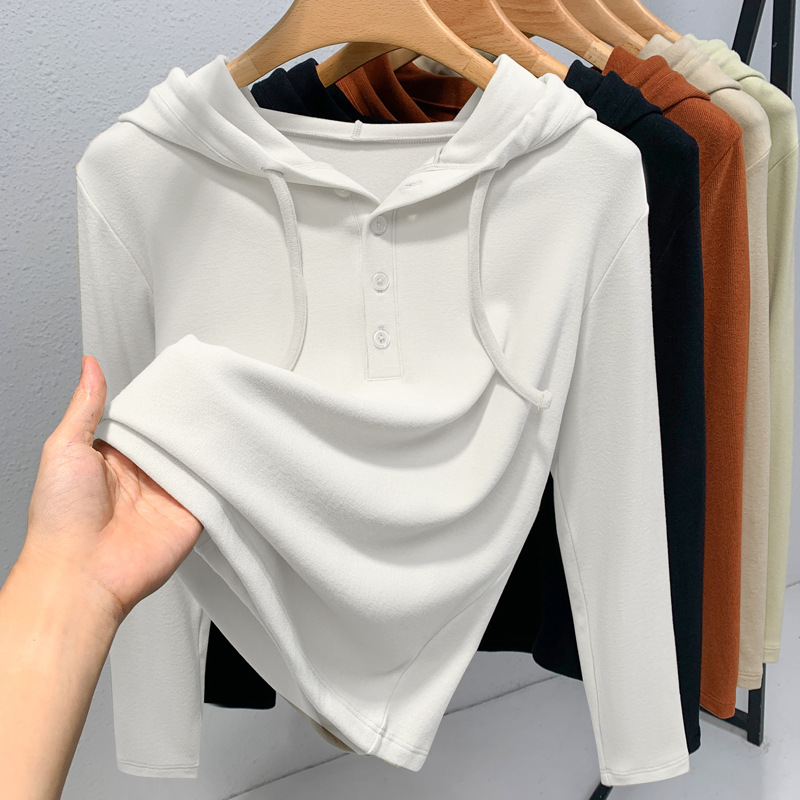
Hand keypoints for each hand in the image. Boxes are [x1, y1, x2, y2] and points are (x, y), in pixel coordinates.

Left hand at [23, 355, 202, 622]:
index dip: (160, 402)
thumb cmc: (60, 519)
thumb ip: (85, 407)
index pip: (145, 422)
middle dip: (190, 420)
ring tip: (227, 415)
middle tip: (210, 392)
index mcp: (114, 458)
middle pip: (175, 439)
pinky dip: (223, 474)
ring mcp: (169, 496)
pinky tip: (231, 453)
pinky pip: (214, 489)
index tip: (179, 378)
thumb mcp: (64, 449)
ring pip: (197, 460)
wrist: (80, 575)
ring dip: (208, 445)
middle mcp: (144, 476)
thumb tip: (89, 366)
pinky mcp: (192, 515)